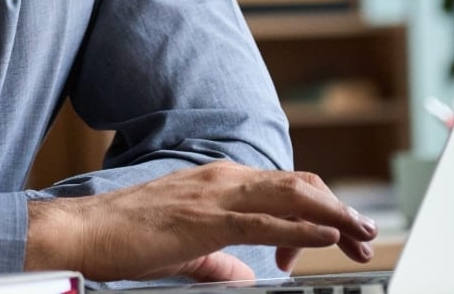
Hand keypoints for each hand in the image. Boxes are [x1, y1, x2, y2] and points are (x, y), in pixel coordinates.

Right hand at [25, 161, 376, 281]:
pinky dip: (302, 227)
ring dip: (332, 214)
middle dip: (337, 209)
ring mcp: (217, 194)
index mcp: (220, 182)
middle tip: (365, 235)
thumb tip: (246, 275)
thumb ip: (220, 260)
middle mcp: (224, 178)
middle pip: (297, 186)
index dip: (317, 210)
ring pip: (290, 196)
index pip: (283, 188)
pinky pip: (265, 220)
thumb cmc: (130, 236)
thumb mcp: (186, 248)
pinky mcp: (207, 218)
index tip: (334, 239)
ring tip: (361, 232)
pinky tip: (326, 236)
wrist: (88, 229)